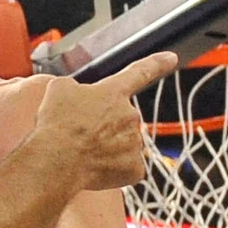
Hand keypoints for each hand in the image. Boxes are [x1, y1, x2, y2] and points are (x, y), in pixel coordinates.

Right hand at [30, 52, 178, 190]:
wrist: (57, 160)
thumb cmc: (56, 125)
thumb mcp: (59, 90)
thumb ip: (75, 87)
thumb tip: (76, 93)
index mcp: (114, 93)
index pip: (140, 72)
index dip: (157, 64)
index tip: (171, 58)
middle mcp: (131, 115)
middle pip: (121, 119)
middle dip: (104, 125)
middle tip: (79, 134)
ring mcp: (135, 143)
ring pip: (123, 144)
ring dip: (106, 147)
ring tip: (82, 152)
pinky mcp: (134, 169)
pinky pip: (125, 168)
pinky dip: (111, 169)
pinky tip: (93, 168)